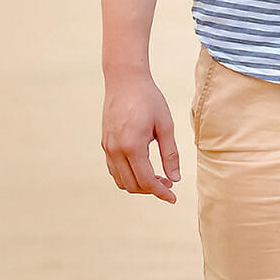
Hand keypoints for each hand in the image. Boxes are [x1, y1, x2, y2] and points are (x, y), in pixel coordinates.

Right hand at [102, 68, 179, 202]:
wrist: (125, 80)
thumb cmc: (149, 100)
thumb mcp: (166, 125)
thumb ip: (170, 154)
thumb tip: (175, 179)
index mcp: (132, 146)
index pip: (146, 181)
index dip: (161, 193)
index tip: (173, 198)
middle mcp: (115, 151)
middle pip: (132, 185)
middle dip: (152, 190)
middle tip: (169, 184)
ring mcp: (107, 148)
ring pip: (121, 181)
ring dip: (139, 185)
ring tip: (158, 177)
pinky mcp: (104, 144)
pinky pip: (114, 170)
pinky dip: (128, 176)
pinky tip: (143, 168)